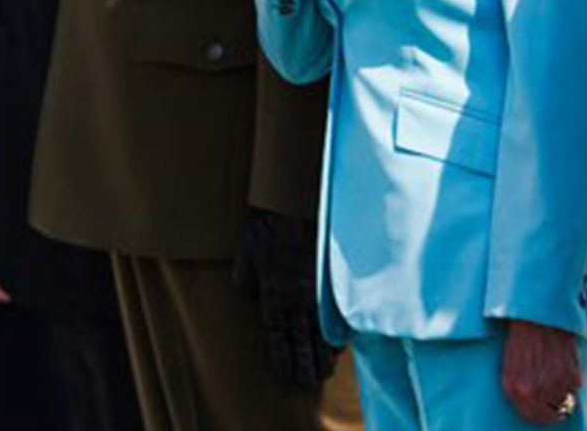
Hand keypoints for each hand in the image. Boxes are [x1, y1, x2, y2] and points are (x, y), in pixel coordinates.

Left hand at [232, 207, 334, 387]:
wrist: (291, 203)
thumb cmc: (264, 227)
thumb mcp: (245, 256)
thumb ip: (247, 281)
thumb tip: (251, 294)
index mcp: (272, 295)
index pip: (277, 335)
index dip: (282, 356)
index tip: (287, 375)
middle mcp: (295, 297)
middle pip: (302, 340)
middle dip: (305, 364)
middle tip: (309, 383)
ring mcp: (316, 289)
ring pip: (321, 329)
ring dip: (323, 353)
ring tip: (326, 372)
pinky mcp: (330, 279)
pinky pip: (336, 311)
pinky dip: (339, 330)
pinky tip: (341, 345)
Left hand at [499, 320, 583, 423]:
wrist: (538, 312)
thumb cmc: (524, 334)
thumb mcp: (511, 364)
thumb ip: (520, 388)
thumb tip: (533, 405)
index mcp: (513, 389)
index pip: (530, 416)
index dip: (540, 413)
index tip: (547, 409)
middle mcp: (532, 391)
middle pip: (552, 413)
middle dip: (555, 405)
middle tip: (557, 390)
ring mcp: (551, 385)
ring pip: (566, 400)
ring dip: (565, 388)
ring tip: (558, 367)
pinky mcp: (571, 374)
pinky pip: (577, 384)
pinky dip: (574, 374)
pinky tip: (564, 357)